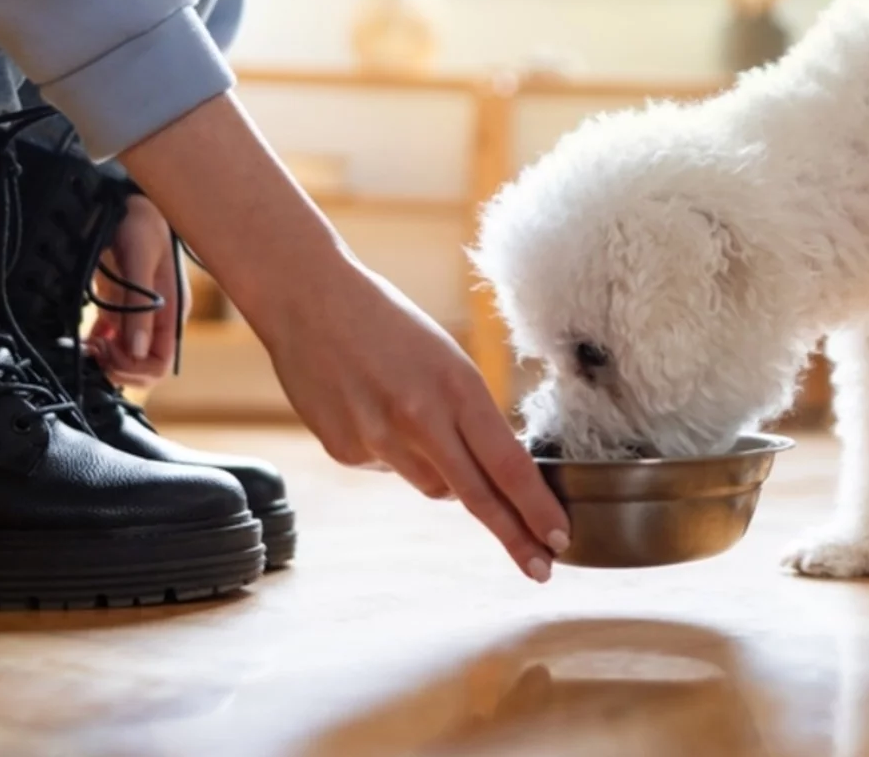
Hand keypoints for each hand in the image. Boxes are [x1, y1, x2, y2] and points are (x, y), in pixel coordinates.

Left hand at [87, 194, 183, 387]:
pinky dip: (98, 346)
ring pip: (126, 356)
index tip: (107, 352)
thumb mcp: (140, 261)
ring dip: (104, 358)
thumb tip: (137, 351)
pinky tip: (83, 339)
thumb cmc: (141, 224)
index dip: (133, 368)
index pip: (160, 362)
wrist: (129, 199)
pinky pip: (113, 341)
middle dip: (117, 366)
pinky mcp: (122, 307)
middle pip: (143, 365)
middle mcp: (158, 319)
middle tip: (92, 349)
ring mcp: (140, 315)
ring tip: (84, 344)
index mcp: (171, 312)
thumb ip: (139, 307)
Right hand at [119, 94, 569, 581]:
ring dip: (440, 472)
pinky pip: (387, 470)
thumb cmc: (386, 323)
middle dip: (515, 536)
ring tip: (410, 414)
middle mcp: (421, 418)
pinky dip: (391, 453)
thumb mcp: (445, 359)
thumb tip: (484, 475)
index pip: (509, 464)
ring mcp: (378, 440)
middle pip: (479, 496)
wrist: (308, 299)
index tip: (560, 538)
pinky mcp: (344, 451)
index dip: (537, 508)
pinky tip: (370, 409)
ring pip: (432, 486)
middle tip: (541, 569)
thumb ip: (467, 416)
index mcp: (457, 387)